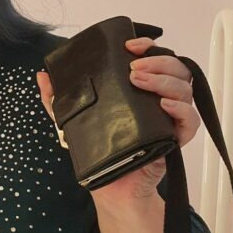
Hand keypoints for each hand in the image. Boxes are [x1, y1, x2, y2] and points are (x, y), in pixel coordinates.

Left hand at [36, 35, 199, 201]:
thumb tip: (42, 76)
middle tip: (134, 67)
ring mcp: (168, 118)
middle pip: (174, 68)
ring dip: (164, 80)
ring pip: (184, 89)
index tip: (130, 45)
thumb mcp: (71, 122)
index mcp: (139, 89)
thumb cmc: (97, 151)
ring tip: (140, 81)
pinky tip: (162, 106)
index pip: (154, 58)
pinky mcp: (174, 139)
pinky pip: (190, 121)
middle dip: (157, 60)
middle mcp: (158, 99)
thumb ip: (56, 100)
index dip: (148, 46)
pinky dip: (181, 110)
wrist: (110, 187)